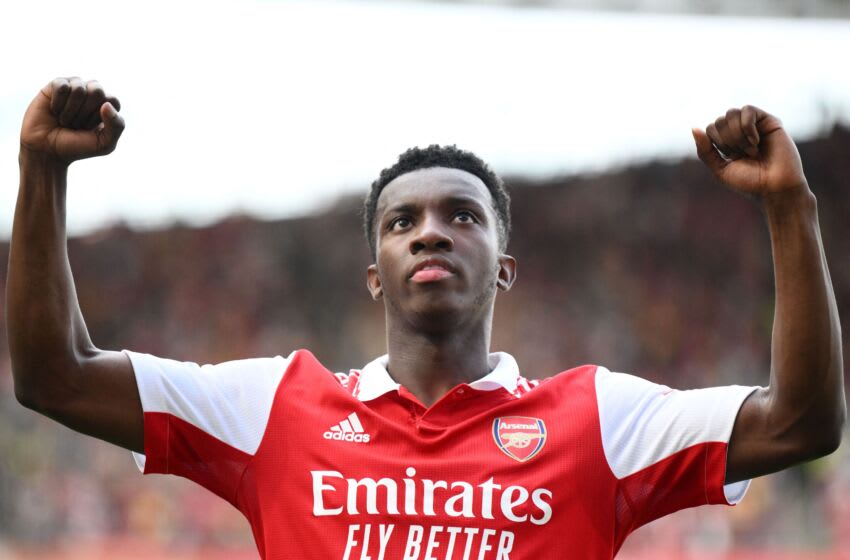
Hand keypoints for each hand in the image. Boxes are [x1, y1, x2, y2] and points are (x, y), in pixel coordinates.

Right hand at [20, 77, 124, 164]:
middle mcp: (92, 93)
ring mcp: (74, 87)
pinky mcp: (56, 85)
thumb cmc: (78, 147)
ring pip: (79, 88)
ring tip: (65, 120)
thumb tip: (107, 104)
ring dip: (71, 110)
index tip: (90, 129)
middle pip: (97, 91)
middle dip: (85, 113)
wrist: (48, 150)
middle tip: (76, 124)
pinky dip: (58, 103)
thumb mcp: (105, 144)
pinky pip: (62, 86)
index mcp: (107, 106)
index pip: (112, 100)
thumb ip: (117, 126)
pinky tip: (54, 111)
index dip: (100, 117)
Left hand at [692, 106, 807, 197]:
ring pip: (731, 113)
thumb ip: (705, 150)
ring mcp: (755, 125)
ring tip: (750, 150)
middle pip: (719, 121)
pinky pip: (748, 110)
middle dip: (726, 140)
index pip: (710, 128)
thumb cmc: (749, 182)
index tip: (731, 158)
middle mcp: (741, 132)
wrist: (775, 188)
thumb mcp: (719, 169)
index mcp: (728, 143)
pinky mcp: (769, 121)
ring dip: (736, 135)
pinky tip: (756, 141)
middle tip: (741, 155)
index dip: (716, 142)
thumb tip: (693, 128)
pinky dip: (747, 127)